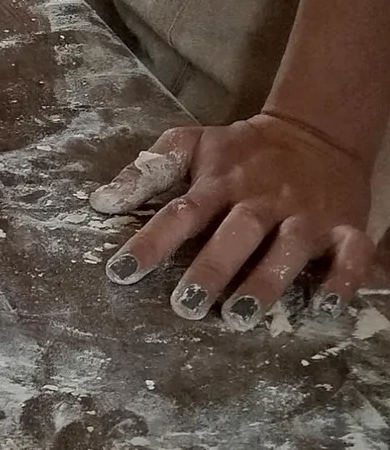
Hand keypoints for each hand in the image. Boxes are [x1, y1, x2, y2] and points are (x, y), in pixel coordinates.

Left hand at [95, 115, 378, 328]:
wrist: (316, 133)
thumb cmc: (240, 150)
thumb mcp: (190, 145)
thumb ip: (146, 172)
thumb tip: (99, 202)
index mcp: (218, 182)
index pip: (179, 212)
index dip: (149, 243)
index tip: (119, 273)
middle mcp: (260, 200)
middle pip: (234, 234)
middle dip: (211, 270)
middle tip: (185, 306)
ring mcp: (305, 214)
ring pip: (287, 248)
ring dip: (265, 282)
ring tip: (241, 315)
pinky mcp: (346, 227)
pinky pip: (350, 256)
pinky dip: (342, 282)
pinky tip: (324, 311)